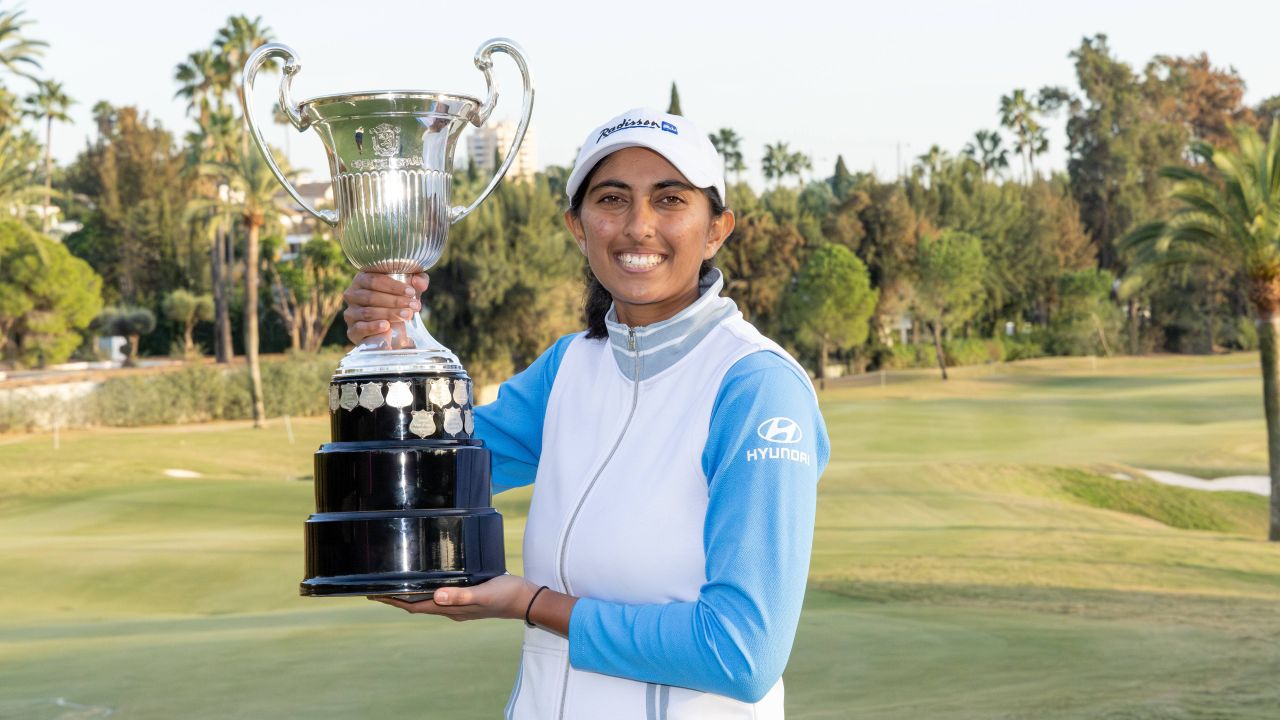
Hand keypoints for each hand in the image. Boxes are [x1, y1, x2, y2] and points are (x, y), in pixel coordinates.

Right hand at [342, 272, 429, 344]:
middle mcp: (352, 295)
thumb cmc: (398, 300)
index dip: (393, 286)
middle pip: (371, 297)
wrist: (390, 328)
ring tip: (407, 315)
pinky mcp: (352, 331)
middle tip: (413, 306)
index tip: (411, 292)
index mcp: (362, 279)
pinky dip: (373, 327)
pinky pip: (360, 328)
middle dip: (395, 301)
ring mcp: (350, 313)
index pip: (374, 280)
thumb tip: (419, 282)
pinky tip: (386, 326)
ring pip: (368, 312)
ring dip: (389, 314)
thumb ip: (418, 280)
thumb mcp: (408, 288)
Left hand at [369, 574, 538, 621]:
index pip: (415, 606)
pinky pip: (441, 596)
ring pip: (428, 601)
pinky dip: (428, 591)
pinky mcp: (467, 599)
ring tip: (397, 585)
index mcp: (451, 609)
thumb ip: (460, 596)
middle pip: (417, 605)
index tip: (376, 595)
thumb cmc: (505, 595)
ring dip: (411, 595)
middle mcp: (452, 610)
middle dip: (397, 598)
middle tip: (378, 589)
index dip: (395, 601)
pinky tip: (430, 583)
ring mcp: (460, 606)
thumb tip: (436, 595)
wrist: (526, 600)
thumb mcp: (482, 593)